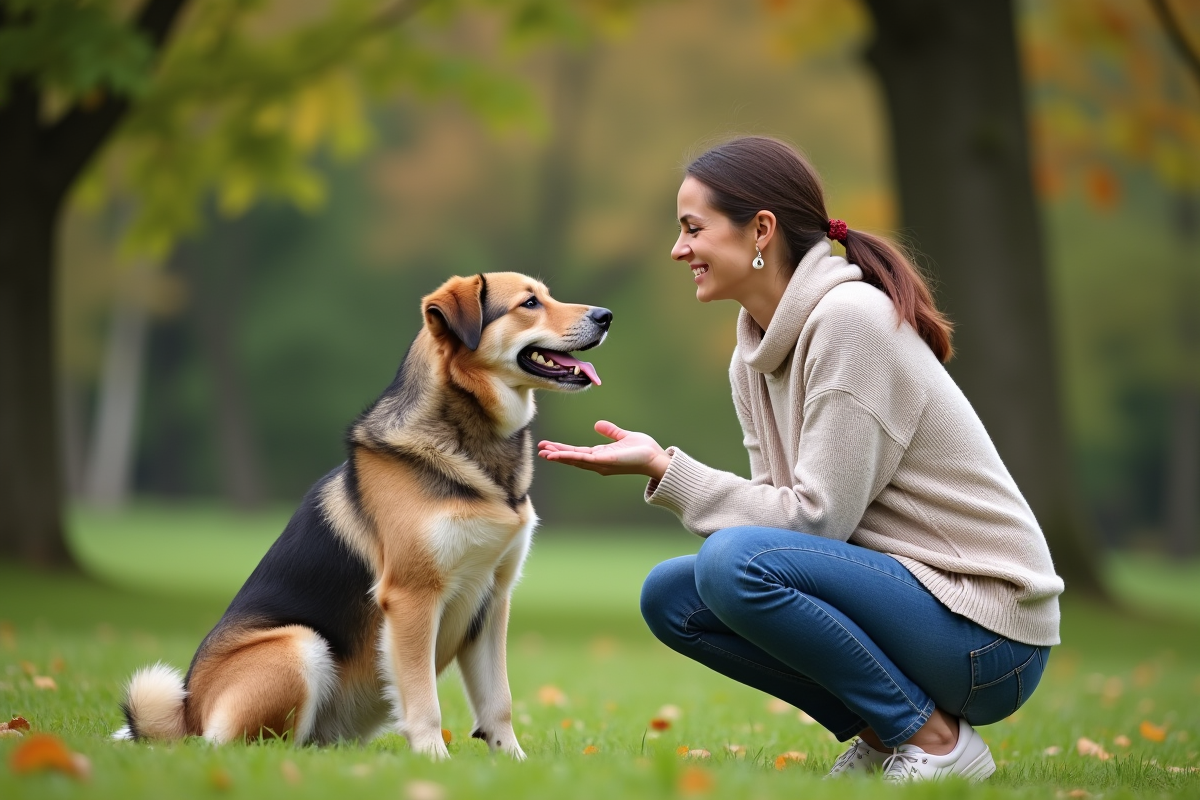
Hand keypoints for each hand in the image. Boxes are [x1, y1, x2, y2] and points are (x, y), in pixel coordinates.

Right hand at [537, 420, 670, 479]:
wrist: (655, 458)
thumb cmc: (642, 450)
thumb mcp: (622, 436)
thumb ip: (610, 431)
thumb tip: (597, 424)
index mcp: (600, 455)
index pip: (577, 452)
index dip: (562, 449)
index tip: (548, 446)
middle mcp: (597, 462)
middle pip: (572, 458)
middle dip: (556, 454)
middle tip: (540, 449)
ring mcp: (600, 463)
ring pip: (575, 460)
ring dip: (559, 457)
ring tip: (544, 454)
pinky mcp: (605, 462)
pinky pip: (585, 459)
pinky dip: (571, 457)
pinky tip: (560, 455)